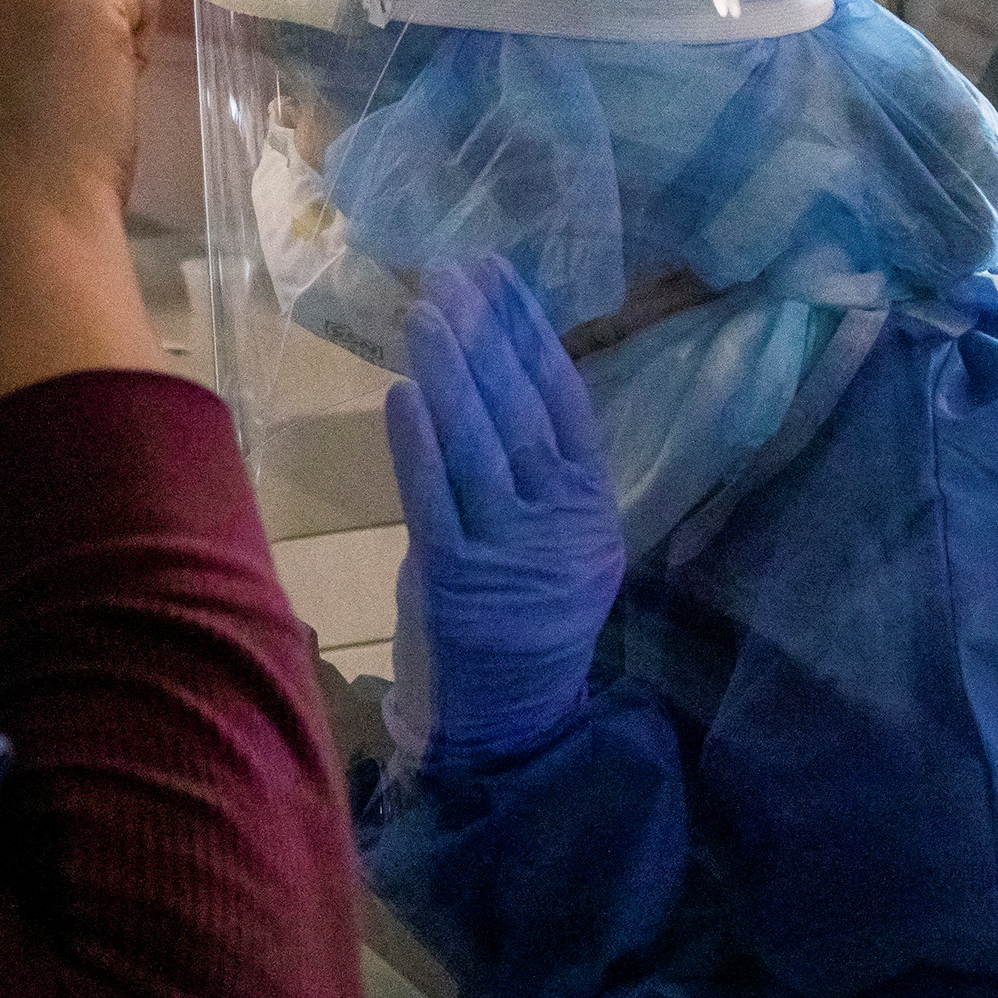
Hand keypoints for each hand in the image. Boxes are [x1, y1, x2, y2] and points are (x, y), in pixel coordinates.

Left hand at [384, 260, 622, 766]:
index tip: (502, 278)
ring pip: (480, 446)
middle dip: (486, 336)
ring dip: (451, 372)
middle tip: (454, 273)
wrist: (510, 724)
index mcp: (593, 509)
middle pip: (522, 412)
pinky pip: (436, 499)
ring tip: (426, 312)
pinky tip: (403, 393)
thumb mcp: (558, 545)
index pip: (566, 403)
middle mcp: (562, 526)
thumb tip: (491, 375)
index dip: (533, 335)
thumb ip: (537, 474)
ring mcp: (512, 553)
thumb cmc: (524, 622)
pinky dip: (419, 443)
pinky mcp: (458, 582)